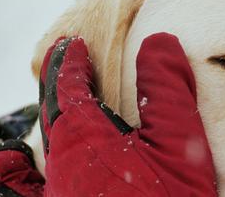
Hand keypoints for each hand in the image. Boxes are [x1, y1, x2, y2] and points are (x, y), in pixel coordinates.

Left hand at [39, 34, 216, 196]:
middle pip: (50, 112)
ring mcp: (60, 193)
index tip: (73, 43)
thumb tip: (160, 42)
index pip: (66, 86)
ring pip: (46, 143)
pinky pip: (44, 172)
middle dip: (57, 83)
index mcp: (83, 138)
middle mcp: (60, 165)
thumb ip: (167, 90)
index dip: (70, 61)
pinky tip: (60, 153)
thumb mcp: (181, 144)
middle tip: (65, 60)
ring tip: (66, 99)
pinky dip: (47, 148)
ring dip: (54, 113)